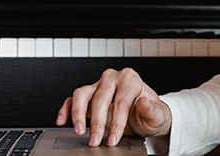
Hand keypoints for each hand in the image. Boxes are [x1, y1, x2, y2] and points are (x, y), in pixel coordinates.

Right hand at [56, 68, 170, 145]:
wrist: (145, 115)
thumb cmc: (150, 113)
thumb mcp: (157, 115)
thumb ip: (151, 109)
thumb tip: (142, 103)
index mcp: (130, 79)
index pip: (120, 102)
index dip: (116, 122)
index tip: (113, 138)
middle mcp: (112, 78)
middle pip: (100, 99)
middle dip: (97, 123)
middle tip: (95, 141)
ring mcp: (99, 85)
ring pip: (82, 94)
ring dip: (78, 114)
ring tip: (79, 131)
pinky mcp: (89, 93)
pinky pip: (73, 98)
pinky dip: (66, 108)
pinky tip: (62, 120)